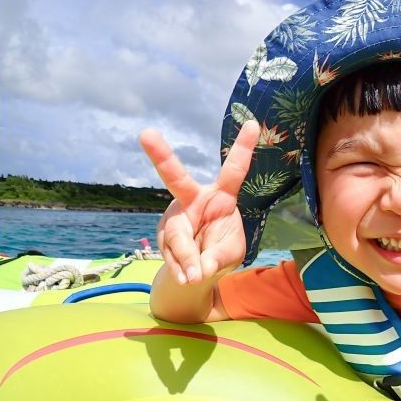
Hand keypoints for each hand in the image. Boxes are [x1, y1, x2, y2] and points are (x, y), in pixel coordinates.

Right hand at [139, 121, 259, 284]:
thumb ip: (217, 257)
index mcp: (220, 197)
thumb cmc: (220, 252)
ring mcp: (173, 217)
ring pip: (177, 234)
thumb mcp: (230, 254)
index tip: (254, 123)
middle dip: (161, 155)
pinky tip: (188, 277)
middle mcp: (192, 200)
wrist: (196, 271)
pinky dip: (181, 269)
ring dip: (187, 257)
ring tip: (195, 275)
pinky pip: (171, 255)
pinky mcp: (162, 236)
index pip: (233, 170)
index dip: (243, 147)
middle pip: (175, 178)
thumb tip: (198, 268)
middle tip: (146, 133)